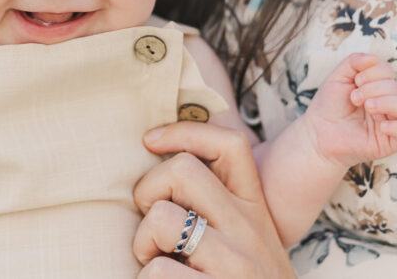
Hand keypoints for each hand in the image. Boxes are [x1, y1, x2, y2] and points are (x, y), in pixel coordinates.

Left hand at [132, 122, 294, 277]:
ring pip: (161, 218)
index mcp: (254, 209)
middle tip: (151, 227)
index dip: (183, 131)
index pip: (229, 144)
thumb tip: (163, 167)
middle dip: (148, 191)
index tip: (149, 142)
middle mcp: (249, 229)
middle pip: (182, 170)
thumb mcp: (246, 243)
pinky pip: (157, 271)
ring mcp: (234, 262)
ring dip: (141, 244)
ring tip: (154, 264)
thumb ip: (218, 209)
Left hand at [304, 53, 396, 167]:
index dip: (374, 72)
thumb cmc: (328, 105)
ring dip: (385, 103)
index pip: (388, 71)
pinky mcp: (390, 142)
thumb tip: (373, 58)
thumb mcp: (337, 77)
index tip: (356, 81)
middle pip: (395, 87)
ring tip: (366, 107)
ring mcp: (389, 122)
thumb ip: (353, 62)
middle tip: (354, 98)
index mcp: (376, 87)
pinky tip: (382, 126)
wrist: (318, 133)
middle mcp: (386, 103)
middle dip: (373, 88)